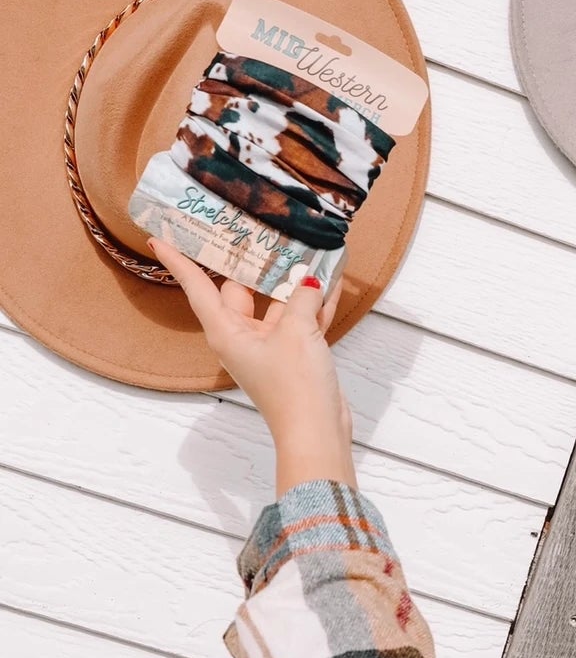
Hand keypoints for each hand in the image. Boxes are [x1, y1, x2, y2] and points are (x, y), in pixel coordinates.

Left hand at [151, 239, 356, 494]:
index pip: (198, 288)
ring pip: (276, 302)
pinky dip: (314, 303)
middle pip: (240, 288)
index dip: (179, 261)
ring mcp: (268, 345)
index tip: (161, 238)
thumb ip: (301, 298)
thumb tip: (309, 280)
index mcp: (227, 332)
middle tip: (255, 226)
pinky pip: (300, 319)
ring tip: (307, 246)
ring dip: (293, 280)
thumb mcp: (297, 331)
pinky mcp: (292, 354)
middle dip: (253, 260)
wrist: (317, 431)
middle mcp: (242, 336)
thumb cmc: (294, 387)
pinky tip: (333, 280)